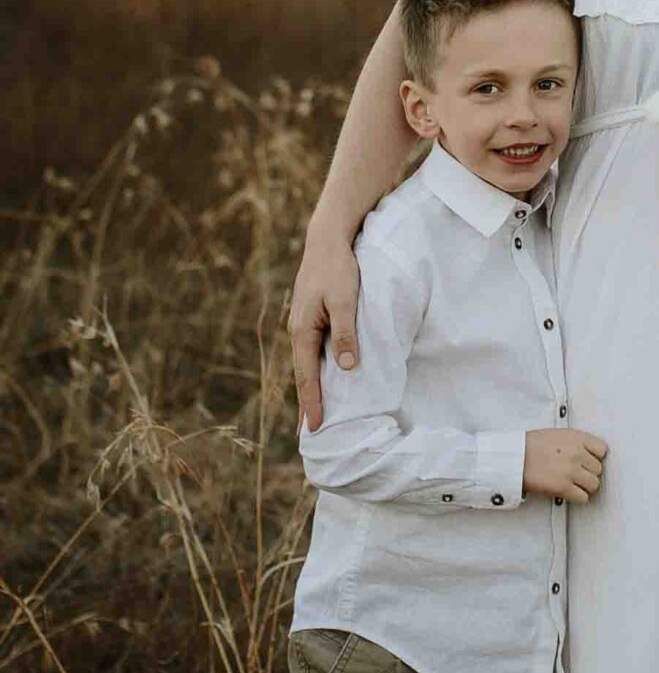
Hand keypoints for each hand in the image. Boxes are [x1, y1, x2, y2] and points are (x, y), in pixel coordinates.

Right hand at [290, 226, 361, 432]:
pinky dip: (315, 369)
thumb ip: (345, 333)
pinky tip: (322, 376)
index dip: (311, 403)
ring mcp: (303, 324)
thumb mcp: (344, 301)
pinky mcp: (312, 317)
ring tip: (316, 412)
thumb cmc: (337, 269)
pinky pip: (312, 351)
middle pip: (302, 375)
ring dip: (311, 387)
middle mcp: (298, 331)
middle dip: (306, 403)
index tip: (314, 428)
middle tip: (309, 433)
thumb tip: (347, 368)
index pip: (306, 377)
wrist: (328, 239)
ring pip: (306, 363)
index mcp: (302, 331)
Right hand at [523, 429, 608, 502]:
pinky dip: (577, 497)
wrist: (515, 457)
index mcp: (577, 438)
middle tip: (576, 474)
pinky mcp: (563, 488)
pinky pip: (583, 498)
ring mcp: (571, 471)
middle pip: (598, 469)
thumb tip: (591, 455)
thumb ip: (577, 443)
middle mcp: (577, 454)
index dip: (594, 457)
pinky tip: (569, 492)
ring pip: (594, 484)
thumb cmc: (533, 445)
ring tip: (573, 483)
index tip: (587, 461)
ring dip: (584, 486)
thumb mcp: (559, 434)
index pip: (602, 450)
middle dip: (588, 472)